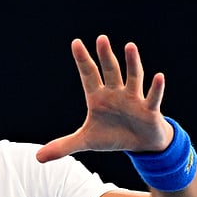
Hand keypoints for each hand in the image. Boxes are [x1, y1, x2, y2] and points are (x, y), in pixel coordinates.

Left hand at [37, 35, 172, 162]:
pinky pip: (152, 98)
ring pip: (133, 78)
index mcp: (99, 97)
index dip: (83, 60)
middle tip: (100, 38)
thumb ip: (63, 146)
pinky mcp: (149, 110)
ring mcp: (134, 100)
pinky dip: (156, 88)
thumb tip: (37, 157)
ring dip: (132, 63)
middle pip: (110, 71)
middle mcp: (116, 94)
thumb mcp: (86, 142)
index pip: (89, 75)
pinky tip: (159, 76)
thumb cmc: (113, 136)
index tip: (76, 42)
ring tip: (130, 46)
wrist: (140, 145)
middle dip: (105, 56)